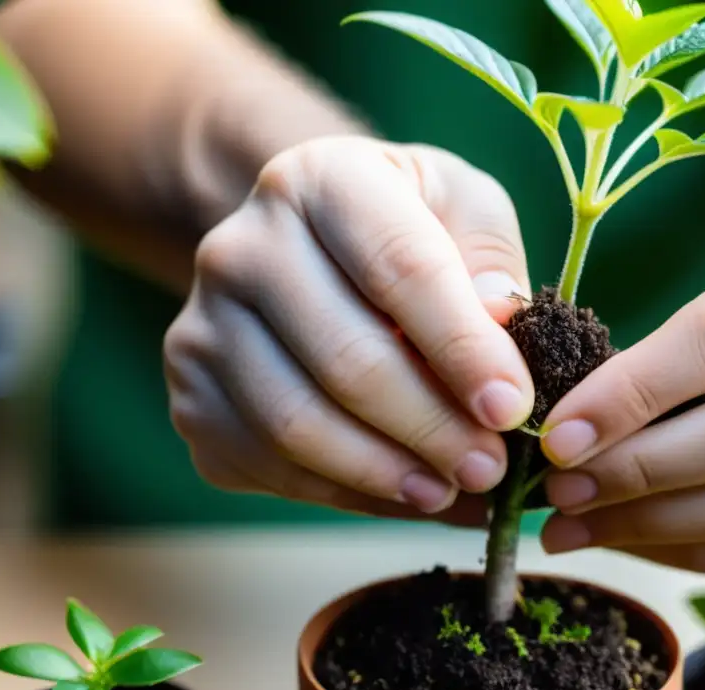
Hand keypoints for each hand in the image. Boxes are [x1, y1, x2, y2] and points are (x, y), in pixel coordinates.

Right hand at [164, 137, 534, 523]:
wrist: (302, 247)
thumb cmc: (401, 227)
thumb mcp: (461, 207)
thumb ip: (490, 258)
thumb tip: (503, 326)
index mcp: (319, 181)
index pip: (399, 268)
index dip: (462, 348)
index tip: (513, 407)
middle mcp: (240, 247)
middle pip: (345, 359)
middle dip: (431, 426)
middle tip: (492, 467)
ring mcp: (202, 326)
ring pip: (298, 425)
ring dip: (387, 472)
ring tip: (452, 489)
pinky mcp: (192, 395)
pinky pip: (270, 465)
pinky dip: (345, 493)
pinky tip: (402, 492)